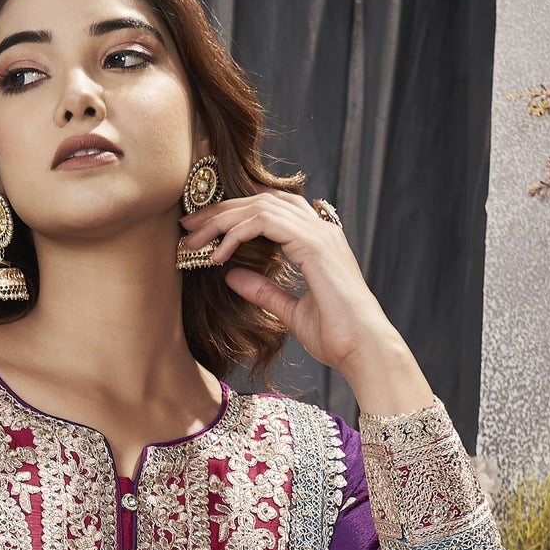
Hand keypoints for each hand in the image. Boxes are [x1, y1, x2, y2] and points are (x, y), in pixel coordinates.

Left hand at [180, 190, 430, 409]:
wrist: (363, 349)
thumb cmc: (336, 336)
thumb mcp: (291, 312)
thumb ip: (263, 291)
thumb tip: (232, 276)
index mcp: (316, 242)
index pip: (270, 210)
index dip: (233, 215)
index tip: (201, 232)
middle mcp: (320, 230)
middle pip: (262, 200)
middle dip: (220, 211)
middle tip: (186, 225)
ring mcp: (319, 233)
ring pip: (260, 206)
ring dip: (222, 220)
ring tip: (194, 239)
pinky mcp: (314, 245)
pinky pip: (266, 223)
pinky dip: (237, 233)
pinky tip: (217, 254)